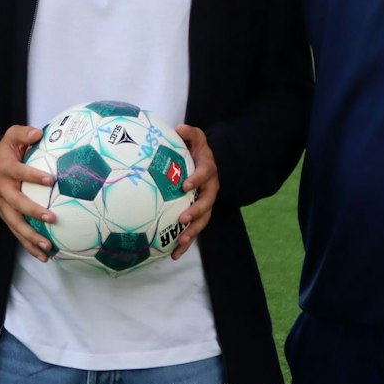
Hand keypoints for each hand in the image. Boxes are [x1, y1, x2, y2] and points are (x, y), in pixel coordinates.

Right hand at [0, 124, 58, 260]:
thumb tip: (40, 133)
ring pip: (15, 224)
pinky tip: (44, 256)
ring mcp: (3, 206)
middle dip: (33, 212)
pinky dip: (29, 246)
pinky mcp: (6, 216)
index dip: (33, 176)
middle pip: (16, 204)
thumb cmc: (6, 151)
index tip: (51, 179)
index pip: (20, 172)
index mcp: (4, 169)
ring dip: (30, 237)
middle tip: (52, 218)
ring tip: (48, 247)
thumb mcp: (12, 136)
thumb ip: (24, 133)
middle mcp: (2, 190)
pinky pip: (17, 233)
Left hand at [171, 124, 218, 259]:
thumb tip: (179, 128)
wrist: (209, 163)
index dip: (196, 179)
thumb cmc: (197, 150)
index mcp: (208, 170)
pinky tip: (173, 255)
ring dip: (192, 233)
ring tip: (180, 243)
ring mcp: (206, 204)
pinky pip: (194, 230)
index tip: (185, 185)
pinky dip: (185, 243)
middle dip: (196, 212)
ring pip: (203, 221)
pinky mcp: (199, 215)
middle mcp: (210, 189)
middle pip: (206, 203)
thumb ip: (189, 133)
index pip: (204, 174)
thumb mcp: (196, 137)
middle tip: (183, 219)